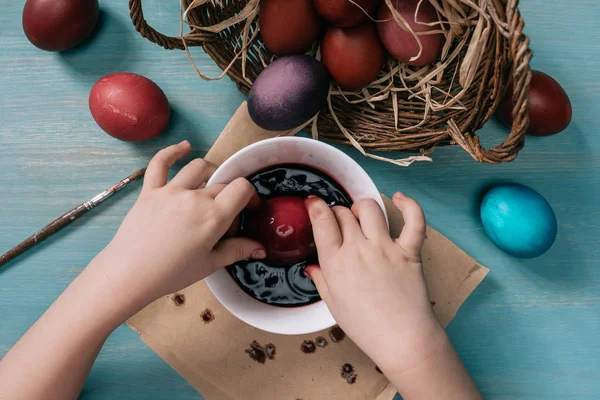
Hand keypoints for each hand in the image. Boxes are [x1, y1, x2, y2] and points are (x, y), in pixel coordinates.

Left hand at [95, 141, 265, 307]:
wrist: (129, 273)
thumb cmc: (172, 273)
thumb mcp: (210, 265)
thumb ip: (237, 251)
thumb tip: (261, 248)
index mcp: (214, 216)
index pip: (241, 188)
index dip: (250, 195)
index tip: (249, 207)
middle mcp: (195, 198)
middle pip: (221, 183)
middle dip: (230, 194)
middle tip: (226, 212)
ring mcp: (171, 191)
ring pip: (198, 168)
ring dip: (210, 172)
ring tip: (211, 183)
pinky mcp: (150, 190)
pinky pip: (160, 163)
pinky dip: (173, 151)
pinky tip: (184, 147)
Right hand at [304, 193, 443, 376]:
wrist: (401, 340)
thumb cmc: (366, 327)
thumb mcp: (333, 305)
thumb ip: (321, 281)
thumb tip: (311, 267)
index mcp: (335, 263)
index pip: (322, 221)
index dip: (316, 207)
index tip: (314, 203)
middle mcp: (358, 249)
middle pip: (343, 213)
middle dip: (337, 212)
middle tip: (338, 220)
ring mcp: (385, 248)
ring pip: (370, 208)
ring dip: (361, 207)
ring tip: (361, 215)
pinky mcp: (409, 251)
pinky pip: (413, 220)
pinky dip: (408, 204)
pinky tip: (399, 198)